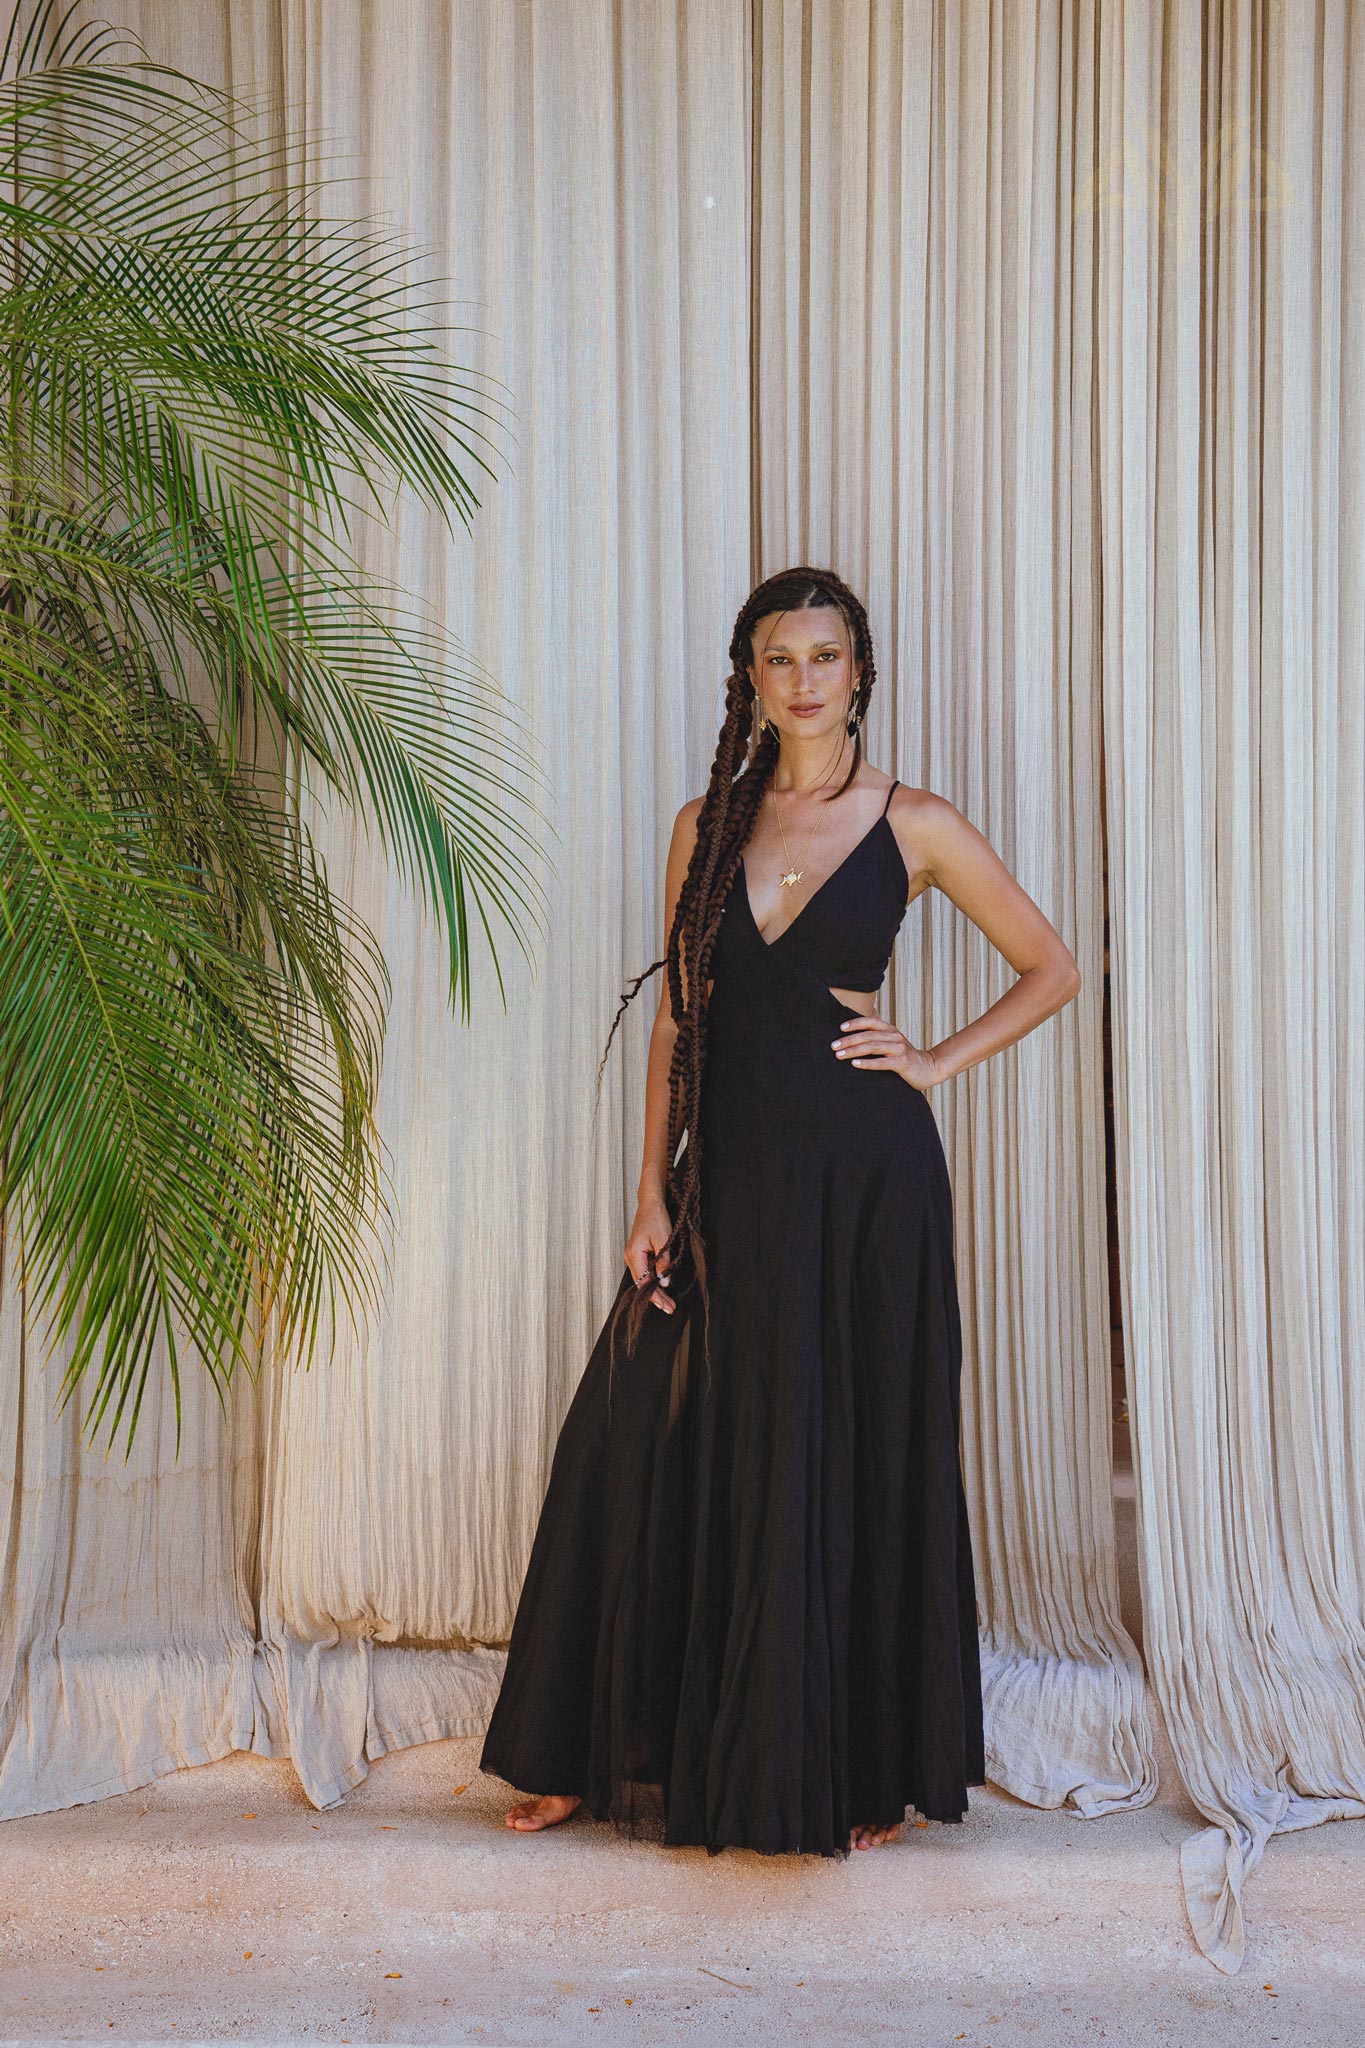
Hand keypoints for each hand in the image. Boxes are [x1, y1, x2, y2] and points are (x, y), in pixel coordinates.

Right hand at [624, 1195, 675, 1313]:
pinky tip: (662, 1286)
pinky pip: (645, 1271)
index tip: (666, 1305)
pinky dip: (653, 1280)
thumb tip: (665, 1282)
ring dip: (655, 1290)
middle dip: (656, 1297)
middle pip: (642, 1283)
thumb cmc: (656, 1218)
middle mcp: (630, 1257)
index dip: (655, 1296)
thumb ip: (663, 1263)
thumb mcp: (663, 1241)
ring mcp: (633, 1256)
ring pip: (643, 1278)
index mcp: (634, 1254)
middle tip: (669, 1308)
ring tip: (668, 1301)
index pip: (644, 1282)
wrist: (650, 1204)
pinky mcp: (638, 1254)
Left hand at [829, 1013, 939, 1091]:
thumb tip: (852, 1039)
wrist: (928, 1069)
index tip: (840, 1028)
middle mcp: (894, 1036)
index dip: (855, 1023)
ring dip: (854, 1050)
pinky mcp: (902, 1062)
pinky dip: (867, 1063)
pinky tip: (855, 1064)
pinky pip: (881, 1062)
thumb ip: (877, 1040)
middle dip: (849, 1040)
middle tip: (833, 1046)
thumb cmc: (904, 1058)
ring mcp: (899, 1049)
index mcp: (890, 1030)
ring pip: (872, 1047)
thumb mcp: (891, 1045)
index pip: (871, 1021)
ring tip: (839, 1055)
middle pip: (868, 1035)